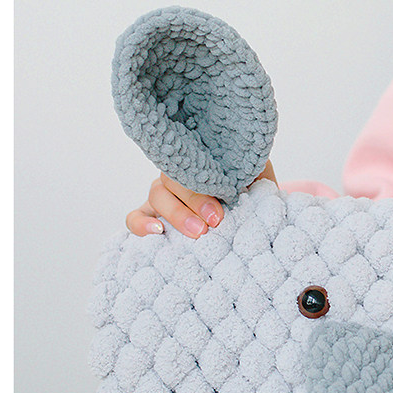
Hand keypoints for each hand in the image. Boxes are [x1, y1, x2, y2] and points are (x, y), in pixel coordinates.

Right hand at [125, 160, 277, 237]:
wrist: (252, 210)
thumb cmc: (251, 190)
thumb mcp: (257, 177)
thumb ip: (254, 172)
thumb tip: (250, 176)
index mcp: (202, 160)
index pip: (192, 159)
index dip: (207, 182)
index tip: (225, 201)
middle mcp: (180, 174)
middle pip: (174, 178)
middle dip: (194, 201)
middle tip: (215, 221)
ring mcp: (164, 194)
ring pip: (156, 195)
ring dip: (175, 214)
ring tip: (198, 232)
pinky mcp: (153, 215)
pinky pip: (135, 217)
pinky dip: (140, 224)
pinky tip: (157, 232)